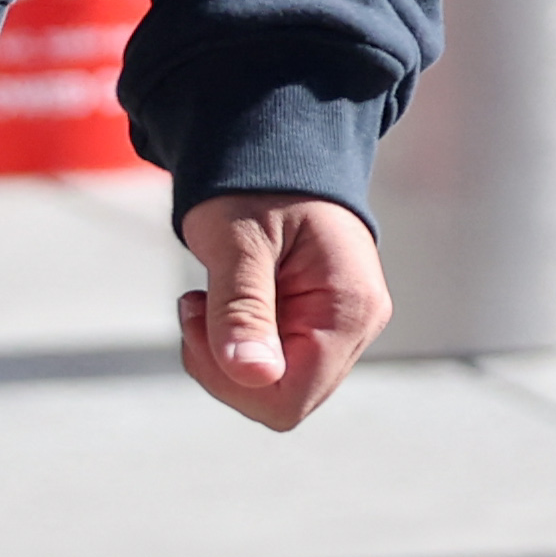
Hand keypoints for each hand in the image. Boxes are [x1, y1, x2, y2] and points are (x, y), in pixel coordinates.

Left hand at [176, 194, 393, 430]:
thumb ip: (243, 309)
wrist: (276, 156)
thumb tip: (253, 375)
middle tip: (199, 306)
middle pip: (280, 400)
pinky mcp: (315, 329)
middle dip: (224, 366)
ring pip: (269, 387)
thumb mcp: (239, 243)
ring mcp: (338, 331)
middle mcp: (356, 328)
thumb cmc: (258, 189)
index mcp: (349, 309)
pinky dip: (230, 344)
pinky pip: (267, 365)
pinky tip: (221, 302)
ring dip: (223, 354)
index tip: (202, 321)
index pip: (291, 398)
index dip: (234, 381)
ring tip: (209, 297)